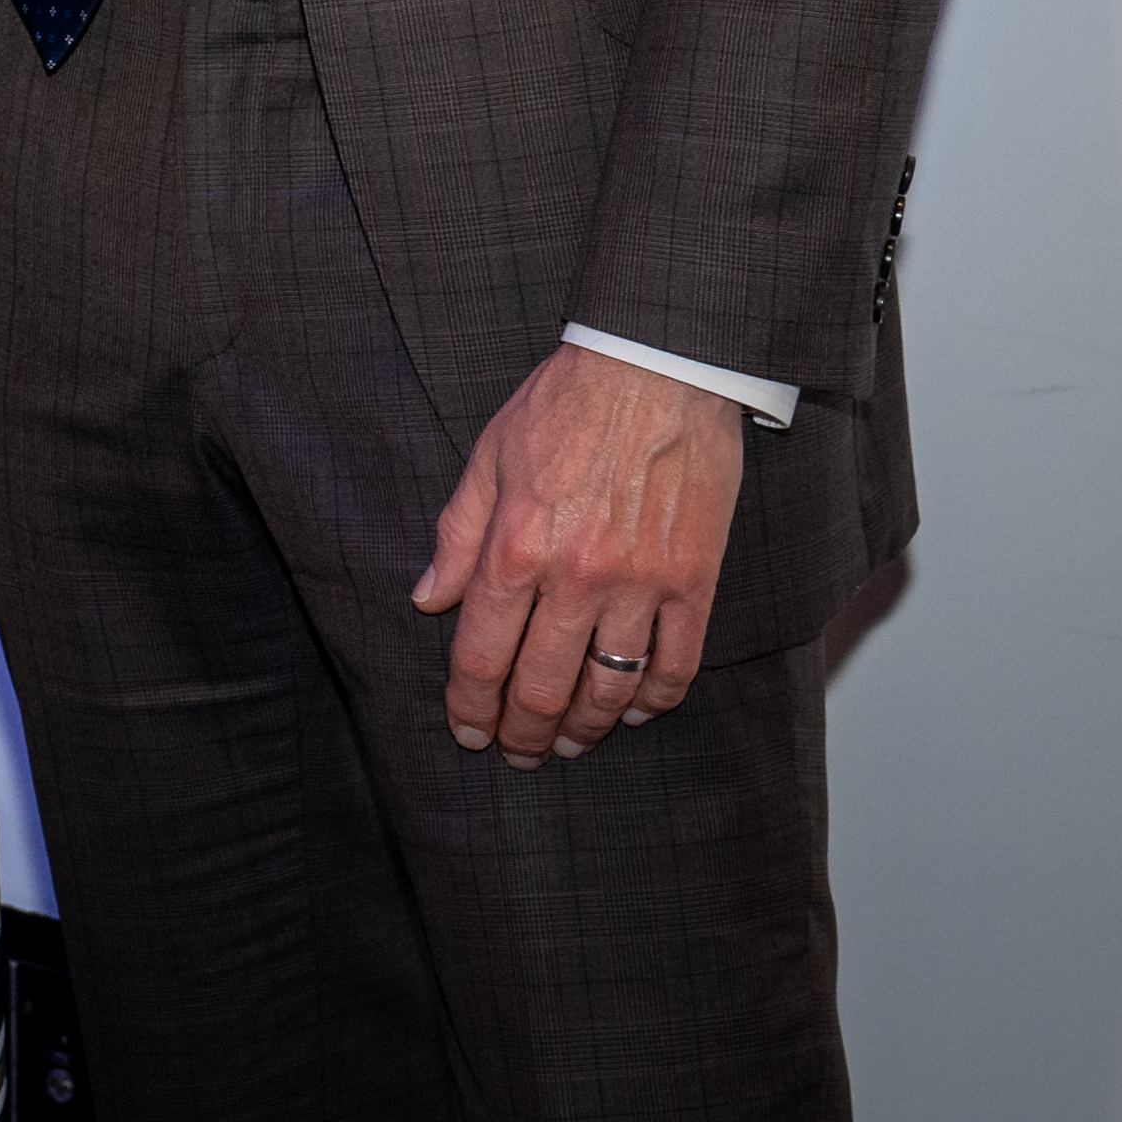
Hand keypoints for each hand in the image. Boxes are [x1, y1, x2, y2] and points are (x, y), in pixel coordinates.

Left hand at [412, 344, 748, 760]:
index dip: (469, 705)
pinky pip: (677, 665)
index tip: (468, 730)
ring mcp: (641, 584)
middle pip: (542, 687)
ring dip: (585, 728)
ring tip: (569, 742)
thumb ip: (456, 538)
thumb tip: (427, 600)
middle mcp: (576, 577)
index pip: (481, 655)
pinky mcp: (695, 581)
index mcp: (516, 548)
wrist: (655, 368)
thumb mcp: (488, 460)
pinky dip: (655, 700)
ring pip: (610, 689)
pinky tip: (635, 710)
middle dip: (522, 733)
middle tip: (517, 753)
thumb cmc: (563, 406)